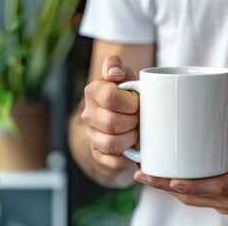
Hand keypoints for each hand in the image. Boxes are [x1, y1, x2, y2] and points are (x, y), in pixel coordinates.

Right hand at [81, 56, 139, 186]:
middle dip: (132, 122)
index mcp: (93, 91)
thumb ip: (115, 65)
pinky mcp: (98, 154)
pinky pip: (112, 162)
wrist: (122, 116)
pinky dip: (126, 158)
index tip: (138, 103)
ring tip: (136, 133)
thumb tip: (114, 73)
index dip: (130, 103)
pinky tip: (132, 150)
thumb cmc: (127, 94)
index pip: (110, 98)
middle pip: (112, 123)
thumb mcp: (125, 75)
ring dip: (130, 139)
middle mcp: (88, 114)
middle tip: (139, 119)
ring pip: (111, 144)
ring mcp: (91, 135)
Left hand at [134, 86, 227, 212]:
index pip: (216, 186)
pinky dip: (178, 190)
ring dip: (168, 189)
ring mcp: (226, 200)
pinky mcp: (222, 199)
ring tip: (146, 175)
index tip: (171, 180)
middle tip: (142, 173)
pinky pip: (196, 198)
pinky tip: (163, 178)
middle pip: (194, 196)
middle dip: (166, 186)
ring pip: (192, 199)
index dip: (193, 186)